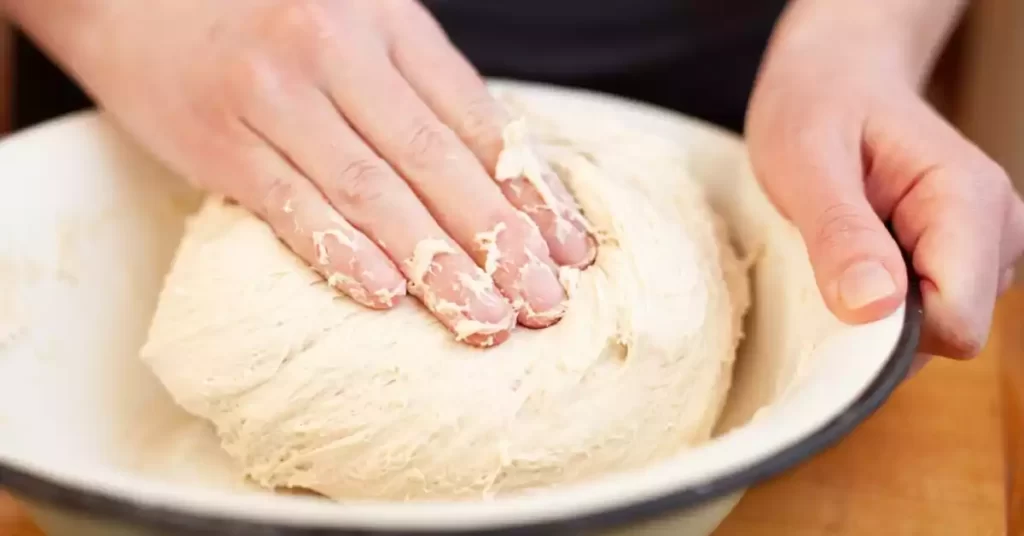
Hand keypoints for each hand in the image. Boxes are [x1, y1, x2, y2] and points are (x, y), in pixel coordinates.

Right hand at [14, 0, 595, 346]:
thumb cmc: (263, 13)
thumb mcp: (356, 21)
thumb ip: (417, 84)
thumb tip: (495, 172)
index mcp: (388, 20)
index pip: (475, 118)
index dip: (527, 190)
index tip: (568, 251)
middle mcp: (338, 50)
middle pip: (436, 160)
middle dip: (499, 240)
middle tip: (542, 305)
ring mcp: (276, 95)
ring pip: (372, 191)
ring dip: (436, 264)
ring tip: (485, 319)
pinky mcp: (219, 141)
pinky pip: (290, 205)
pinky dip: (341, 253)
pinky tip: (387, 296)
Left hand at [747, 1, 1023, 370]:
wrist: (832, 76)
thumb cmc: (815, 106)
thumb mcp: (805, 161)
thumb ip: (840, 232)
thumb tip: (873, 306)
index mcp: (968, 199)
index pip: (957, 319)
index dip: (890, 334)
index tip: (833, 300)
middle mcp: (994, 228)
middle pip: (950, 331)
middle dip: (881, 324)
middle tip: (825, 265)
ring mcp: (983, 247)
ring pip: (937, 331)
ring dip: (878, 312)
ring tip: (839, 250)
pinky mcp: (960, 259)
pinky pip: (925, 314)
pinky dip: (881, 304)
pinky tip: (854, 259)